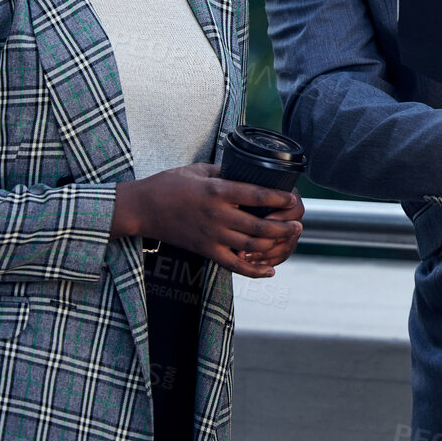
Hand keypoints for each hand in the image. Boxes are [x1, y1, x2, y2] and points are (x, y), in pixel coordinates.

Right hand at [111, 163, 302, 278]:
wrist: (142, 208)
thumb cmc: (169, 184)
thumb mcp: (198, 169)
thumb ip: (224, 170)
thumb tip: (247, 169)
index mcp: (218, 191)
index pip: (257, 196)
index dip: (279, 198)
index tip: (294, 198)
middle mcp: (217, 215)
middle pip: (259, 225)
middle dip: (283, 226)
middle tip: (299, 225)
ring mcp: (211, 235)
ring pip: (250, 246)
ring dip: (274, 244)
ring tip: (290, 239)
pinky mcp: (205, 250)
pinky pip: (233, 265)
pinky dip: (253, 271)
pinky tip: (269, 271)